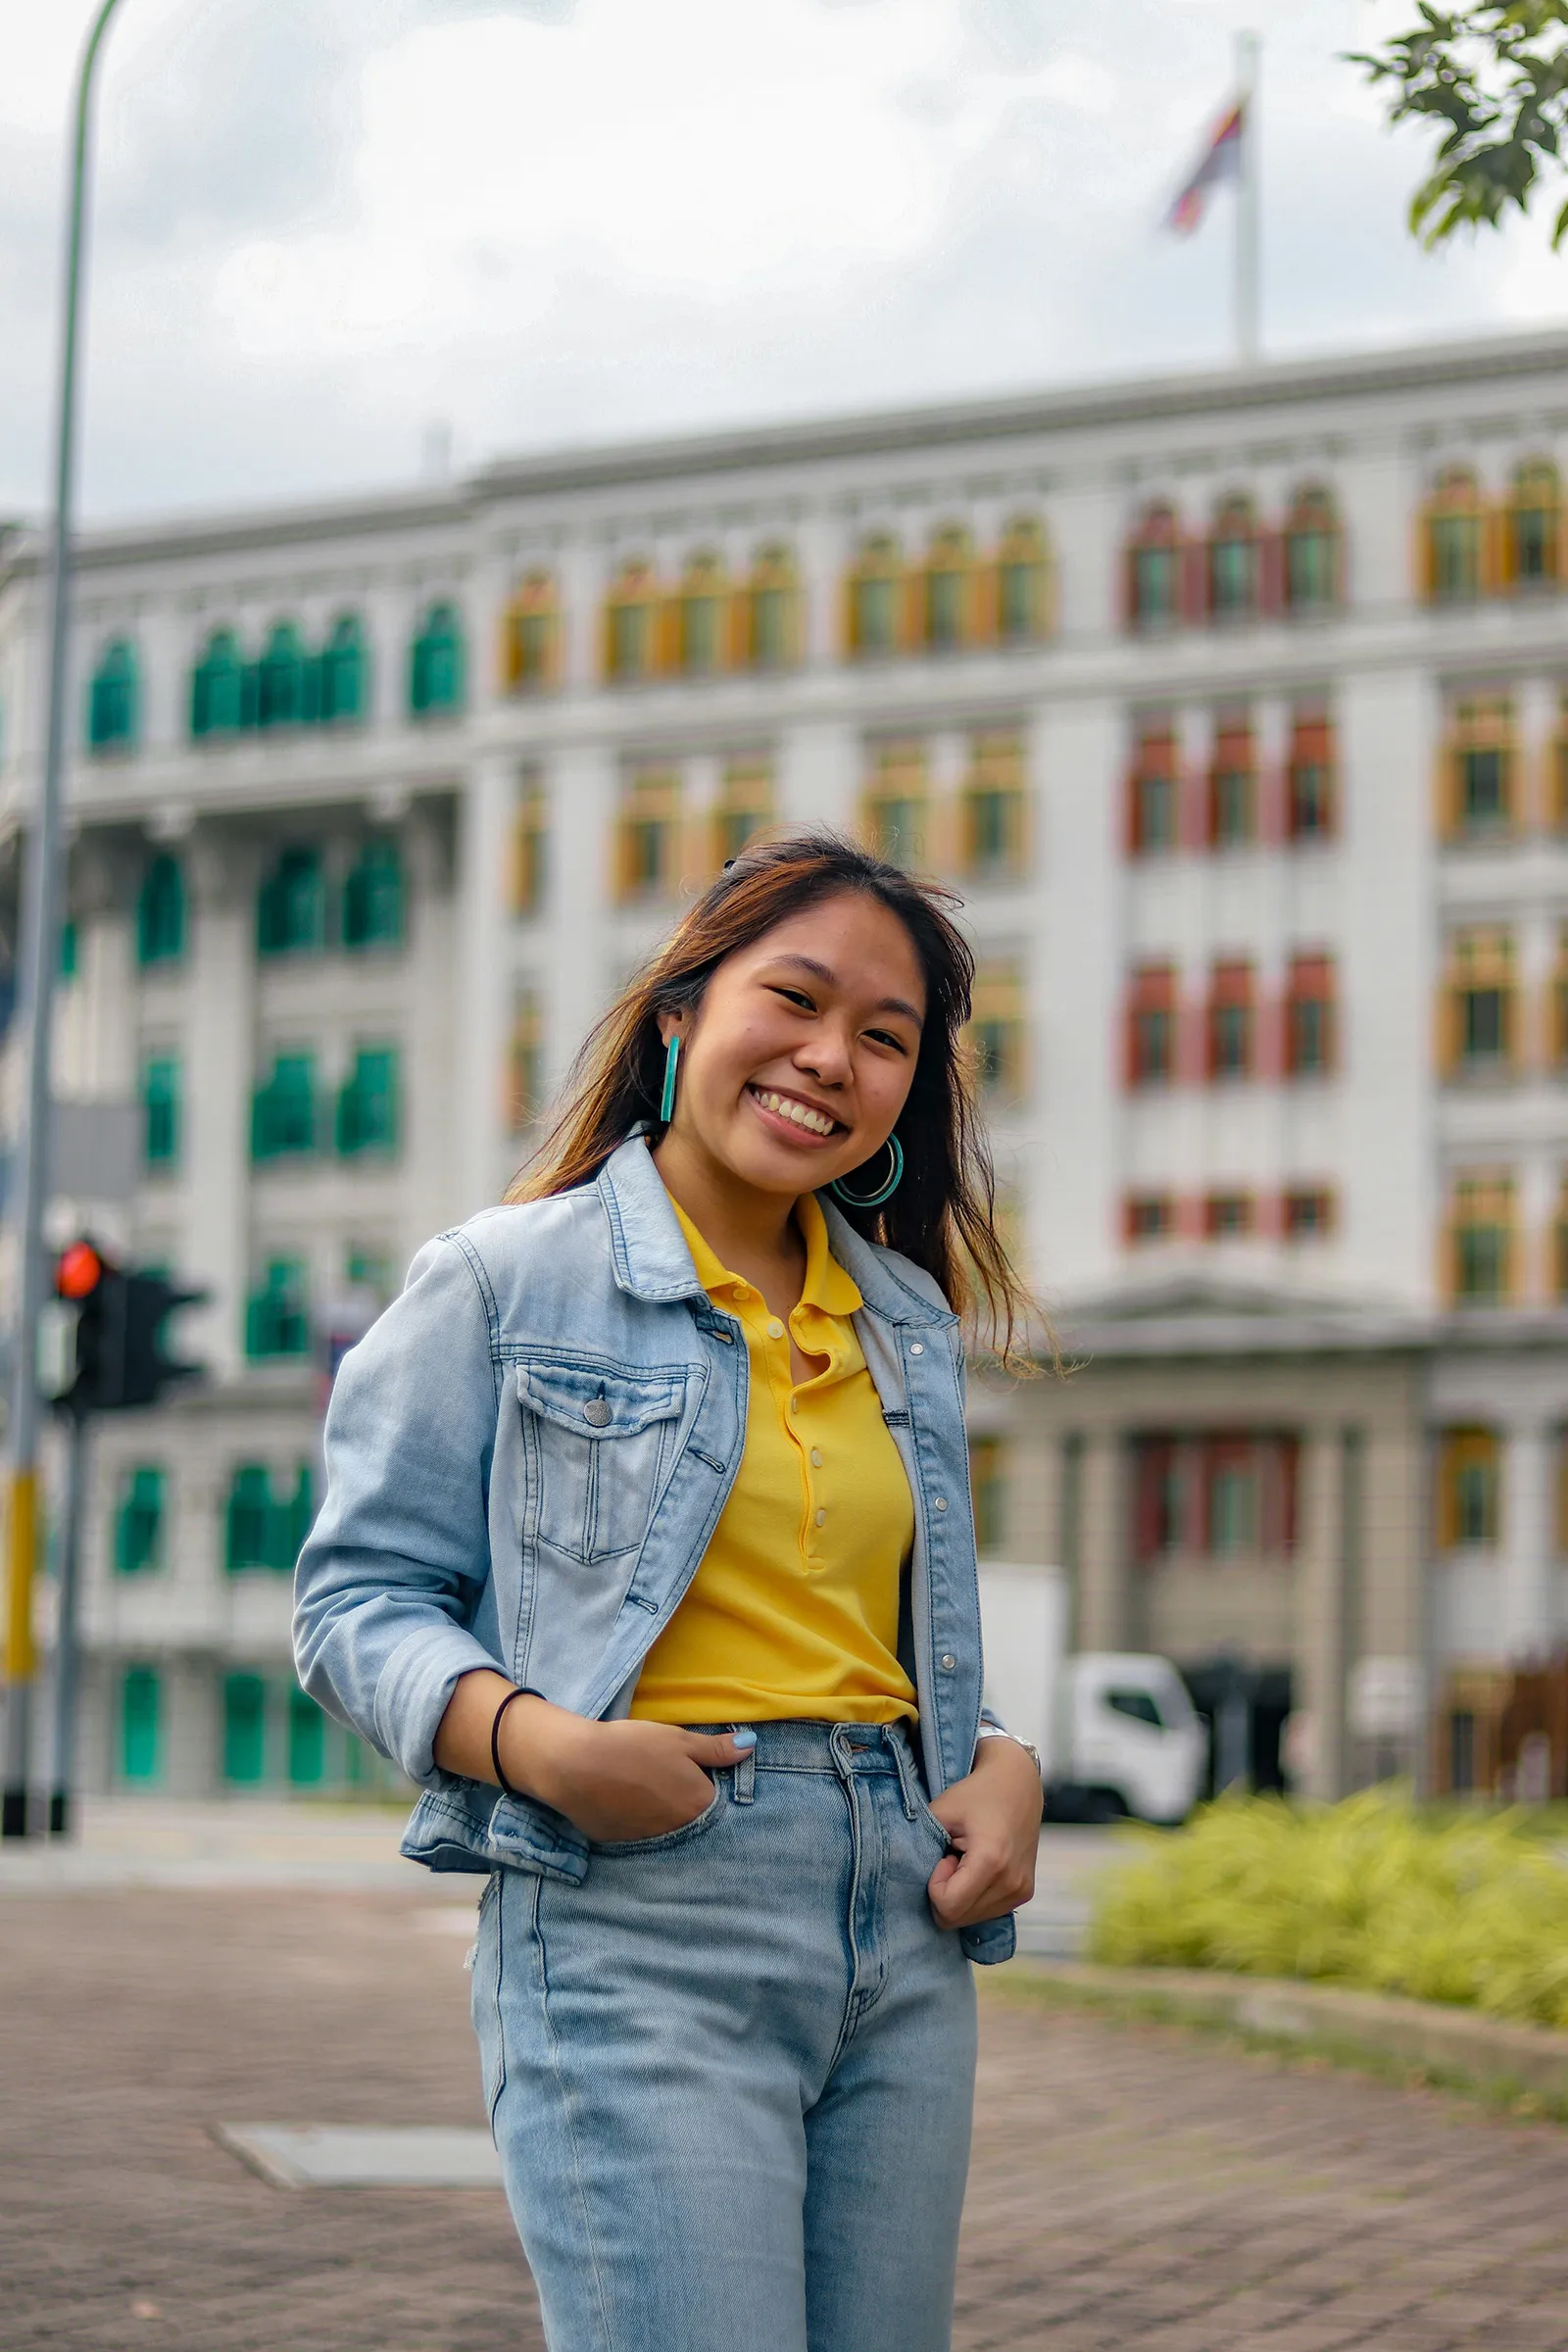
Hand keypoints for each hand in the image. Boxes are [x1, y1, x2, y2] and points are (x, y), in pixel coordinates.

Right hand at [501, 1699, 750, 1843]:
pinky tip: (621, 1800)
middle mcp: (678, 1831)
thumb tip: (751, 1746)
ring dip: (659, 1813)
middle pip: (689, 1817)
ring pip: (663, 1828)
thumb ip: (716, 1749)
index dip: (704, 1783)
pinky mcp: (618, 1844)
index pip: (715, 1800)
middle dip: (683, 1801)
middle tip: (662, 1778)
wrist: (575, 1764)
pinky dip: (633, 1820)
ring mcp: (647, 1841)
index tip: (691, 1771)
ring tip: (640, 1787)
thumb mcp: (678, 1739)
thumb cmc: (633, 1746)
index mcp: (698, 1804)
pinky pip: (635, 1833)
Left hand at [925, 1735, 1042, 1931]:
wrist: (1018, 1783)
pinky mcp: (1024, 1893)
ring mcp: (1021, 1891)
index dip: (935, 1886)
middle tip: (952, 1857)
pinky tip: (978, 1868)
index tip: (943, 1856)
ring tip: (966, 1860)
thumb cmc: (976, 1793)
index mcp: (991, 1862)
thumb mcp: (942, 1810)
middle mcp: (1011, 1882)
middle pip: (958, 1919)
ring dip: (960, 1895)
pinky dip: (974, 1896)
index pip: (948, 1907)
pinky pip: (986, 1912)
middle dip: (945, 1893)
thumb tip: (909, 1877)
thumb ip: (921, 1844)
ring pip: (971, 1919)